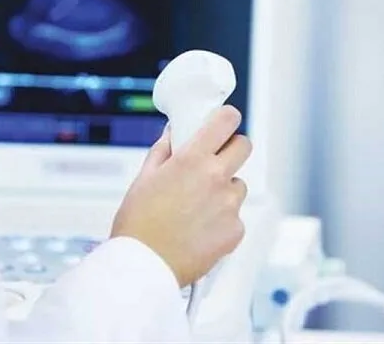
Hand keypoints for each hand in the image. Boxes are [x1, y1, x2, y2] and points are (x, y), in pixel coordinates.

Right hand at [110, 105, 251, 286]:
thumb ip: (164, 150)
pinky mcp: (236, 230)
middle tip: (215, 161)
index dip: (227, 118)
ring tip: (198, 208)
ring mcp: (229, 205)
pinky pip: (235, 216)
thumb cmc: (138, 225)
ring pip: (238, 186)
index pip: (227, 120)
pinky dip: (223, 220)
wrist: (144, 265)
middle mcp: (216, 178)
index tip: (224, 122)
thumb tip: (174, 133)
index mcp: (192, 159)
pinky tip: (201, 229)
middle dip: (231, 149)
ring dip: (224, 190)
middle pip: (244, 146)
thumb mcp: (145, 178)